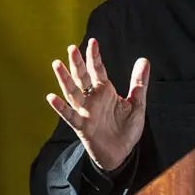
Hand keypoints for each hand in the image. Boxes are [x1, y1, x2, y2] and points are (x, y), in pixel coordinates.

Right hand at [46, 38, 149, 170]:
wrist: (122, 153)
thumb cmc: (126, 128)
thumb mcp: (137, 103)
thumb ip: (139, 82)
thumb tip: (144, 59)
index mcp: (105, 91)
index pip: (98, 70)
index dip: (94, 56)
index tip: (93, 41)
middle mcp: (93, 99)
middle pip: (82, 77)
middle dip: (77, 63)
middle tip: (71, 48)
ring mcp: (86, 111)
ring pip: (73, 92)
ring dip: (64, 79)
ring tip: (57, 64)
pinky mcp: (82, 126)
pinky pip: (70, 115)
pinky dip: (60, 107)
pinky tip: (51, 97)